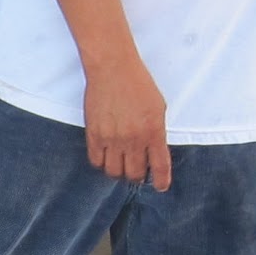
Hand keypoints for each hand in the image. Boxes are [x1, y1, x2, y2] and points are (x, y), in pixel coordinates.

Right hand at [84, 55, 171, 191]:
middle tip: (137, 169)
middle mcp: (133, 139)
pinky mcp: (94, 134)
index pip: (159, 166)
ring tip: (120, 162)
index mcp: (154, 131)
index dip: (160, 181)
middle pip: (134, 174)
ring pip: (114, 172)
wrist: (112, 68)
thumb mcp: (158, 108)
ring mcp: (112, 138)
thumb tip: (153, 153)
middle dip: (137, 176)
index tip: (160, 186)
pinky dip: (102, 163)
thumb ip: (157, 132)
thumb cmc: (138, 84)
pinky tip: (106, 155)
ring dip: (119, 171)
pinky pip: (96, 161)